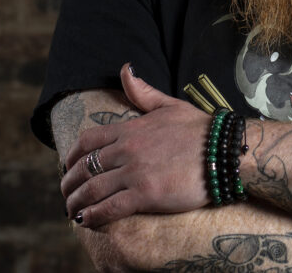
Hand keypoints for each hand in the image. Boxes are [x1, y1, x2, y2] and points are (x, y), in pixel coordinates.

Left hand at [61, 63, 211, 226]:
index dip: (73, 156)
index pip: (88, 141)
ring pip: (91, 189)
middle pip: (84, 167)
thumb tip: (125, 69)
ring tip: (72, 212)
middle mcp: (127, 149)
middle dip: (69, 183)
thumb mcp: (169, 104)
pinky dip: (93, 216)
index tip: (69, 167)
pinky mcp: (146, 194)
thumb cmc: (200, 128)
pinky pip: (109, 208)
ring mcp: (135, 172)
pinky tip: (86, 221)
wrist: (224, 149)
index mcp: (130, 129)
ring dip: (76, 203)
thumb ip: (143, 91)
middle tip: (67, 194)